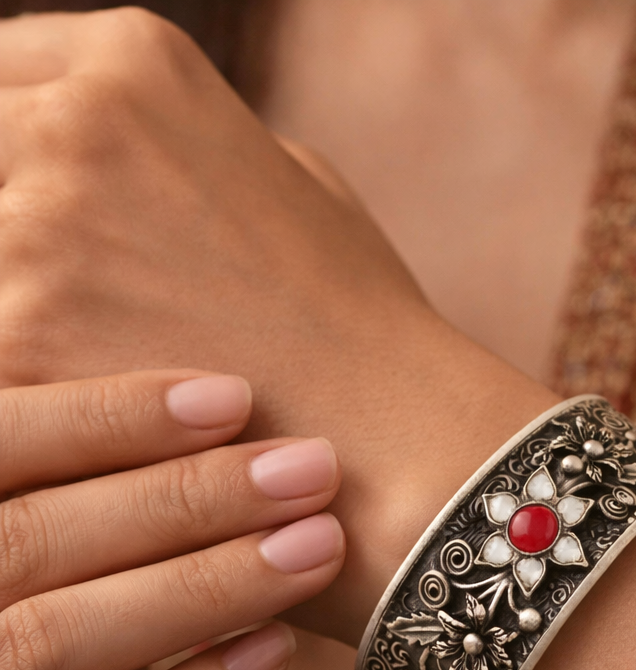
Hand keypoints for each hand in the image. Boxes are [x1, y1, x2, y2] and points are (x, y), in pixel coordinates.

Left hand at [0, 9, 555, 644]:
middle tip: (82, 290)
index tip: (31, 201)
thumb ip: (183, 151)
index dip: (13, 153)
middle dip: (18, 229)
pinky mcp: (17, 342)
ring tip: (104, 350)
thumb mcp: (290, 183)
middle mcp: (72, 125)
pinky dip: (31, 379)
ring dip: (19, 310)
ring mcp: (34, 231)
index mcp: (135, 65)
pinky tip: (94, 403)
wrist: (393, 433)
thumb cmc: (353, 315)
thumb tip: (124, 162)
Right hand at [0, 370, 344, 669]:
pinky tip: (271, 658)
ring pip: (44, 639)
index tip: (232, 395)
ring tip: (318, 544)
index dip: (99, 418)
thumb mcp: (52, 660)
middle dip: (179, 494)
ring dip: (200, 584)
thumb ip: (93, 571)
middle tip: (309, 465)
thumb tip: (221, 460)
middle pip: (21, 537)